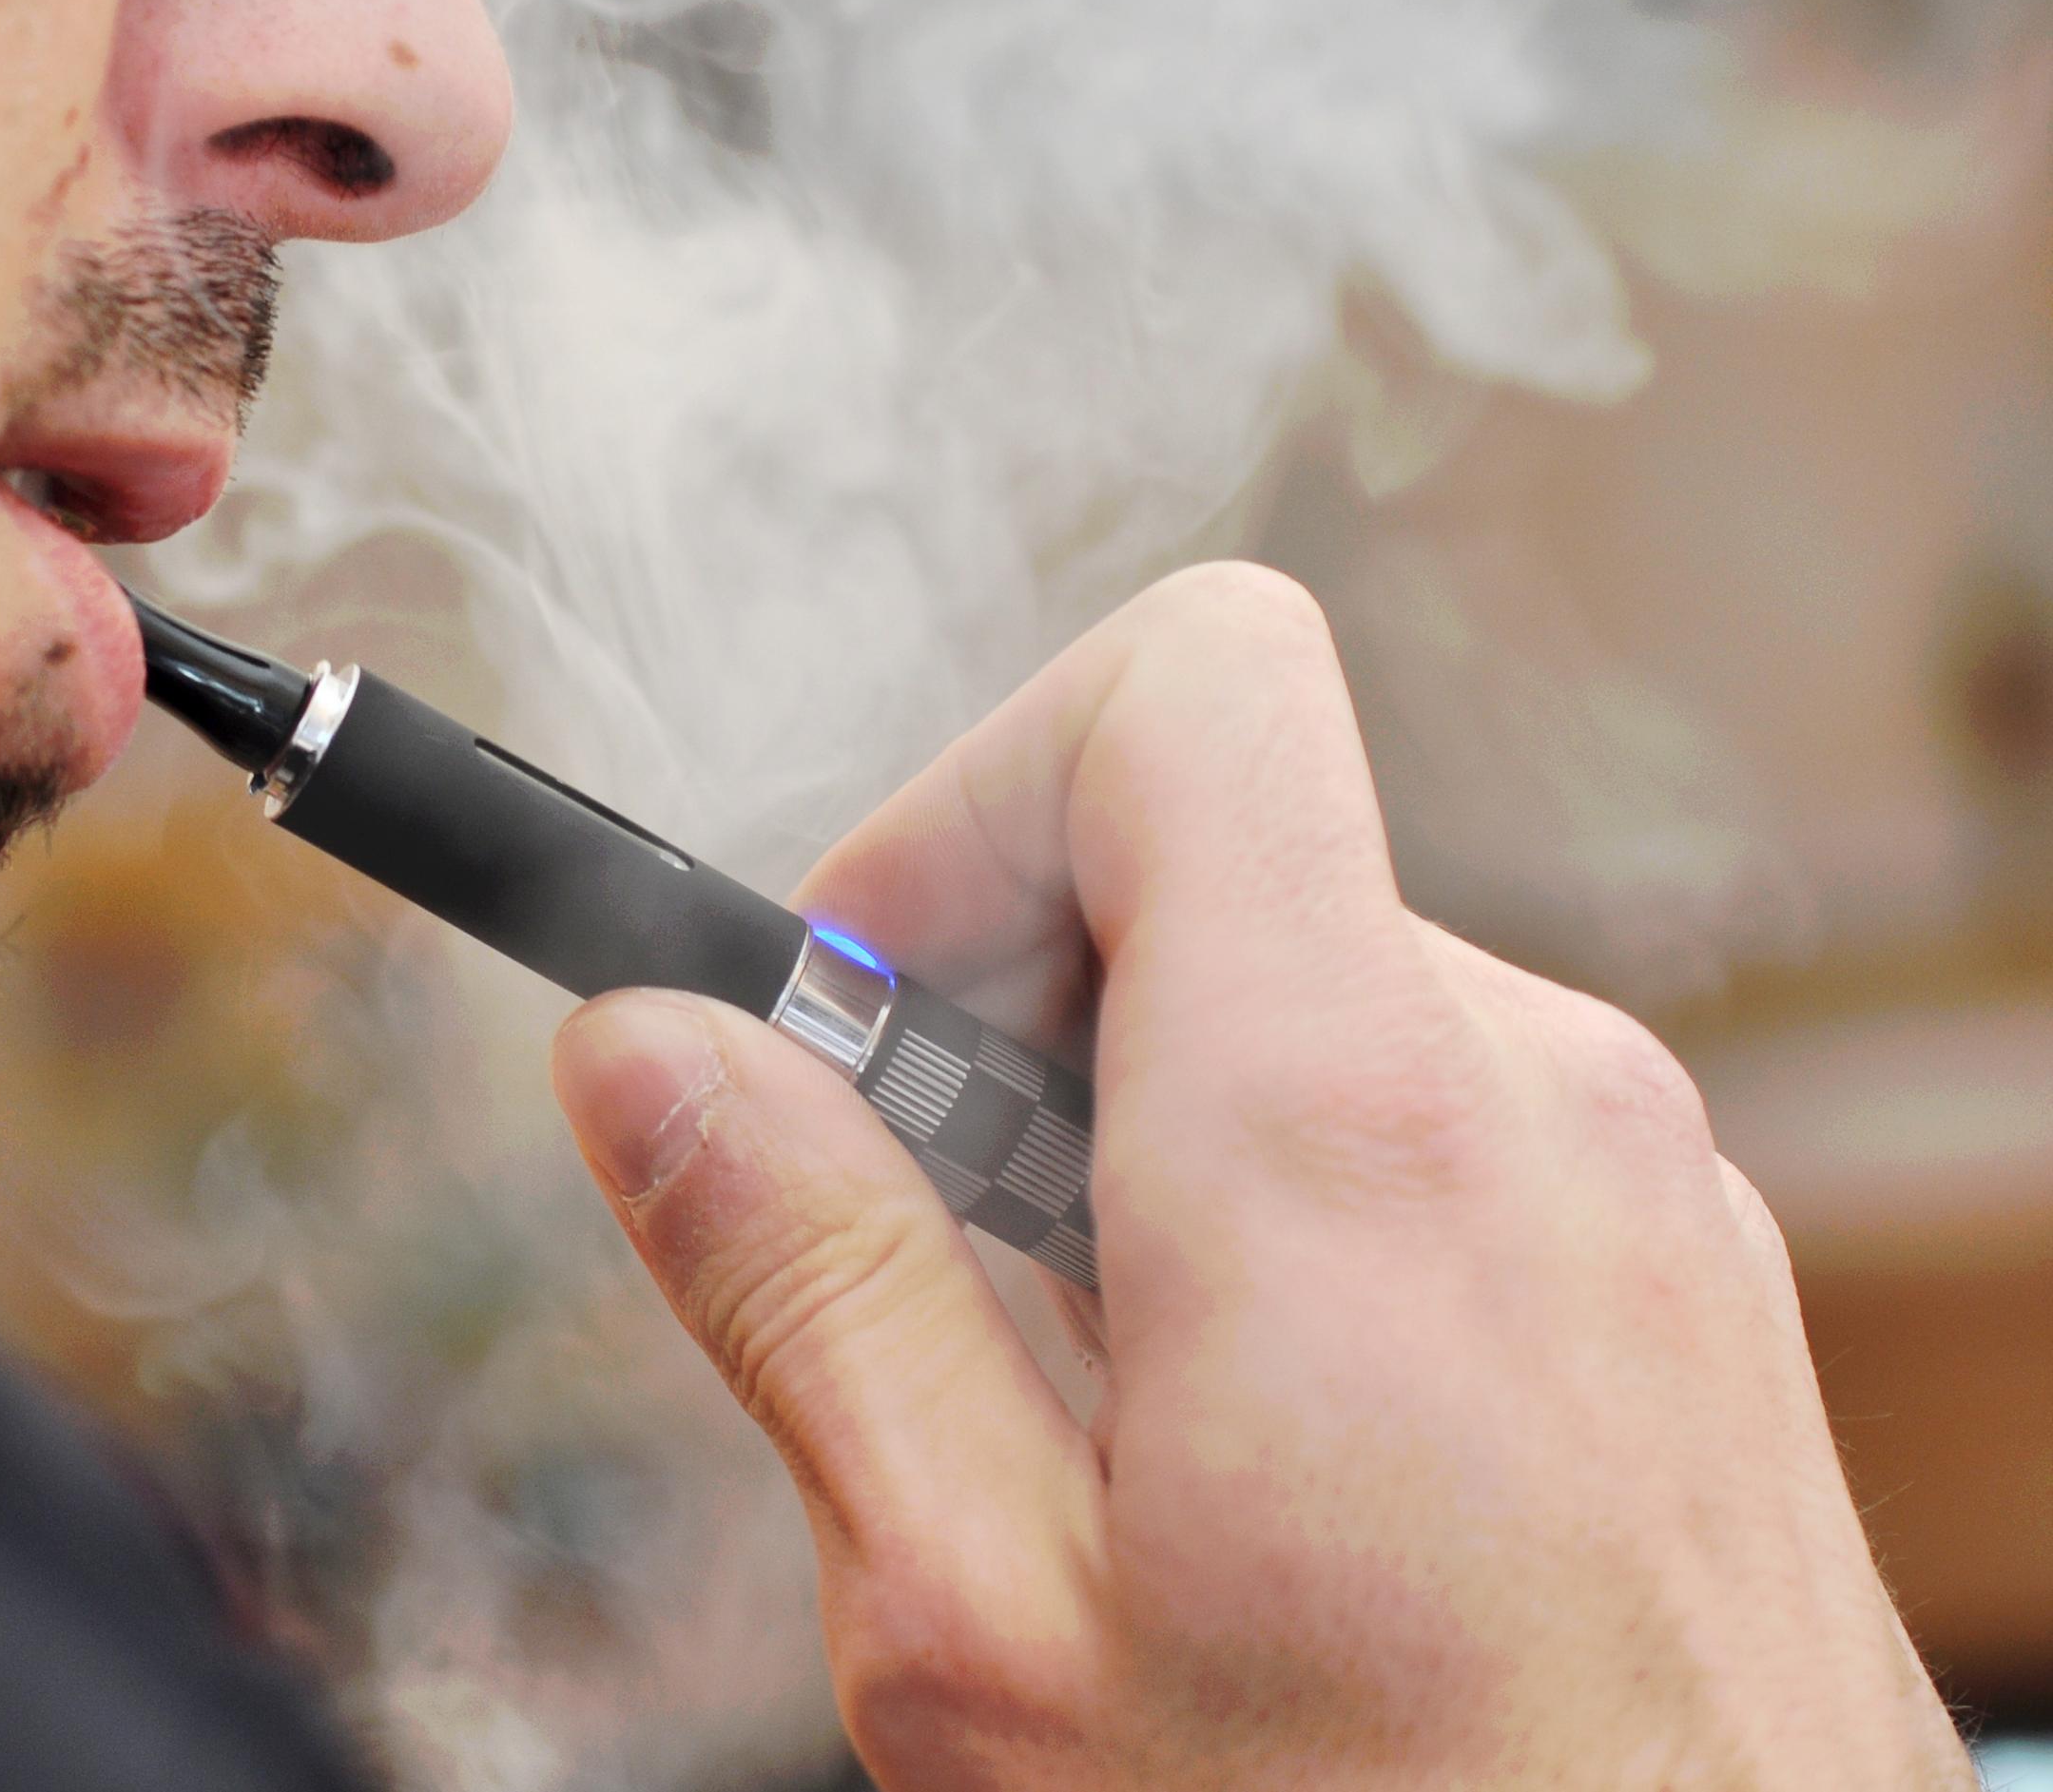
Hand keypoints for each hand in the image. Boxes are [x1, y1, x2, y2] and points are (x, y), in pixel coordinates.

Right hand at [551, 564, 1972, 1788]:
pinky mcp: (1674, 1263)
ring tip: (1103, 1416)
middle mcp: (1534, 1094)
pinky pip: (1426, 1114)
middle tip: (936, 1280)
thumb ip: (810, 1288)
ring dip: (1133, 1137)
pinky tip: (1254, 1449)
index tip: (868, 1030)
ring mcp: (1636, 1175)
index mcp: (1343, 1132)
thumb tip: (641, 1050)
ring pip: (1299, 997)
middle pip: (1206, 855)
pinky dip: (1282, 1204)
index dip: (970, 807)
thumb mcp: (990, 1624)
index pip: (1183, 689)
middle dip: (1010, 1018)